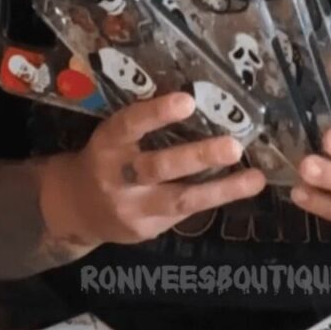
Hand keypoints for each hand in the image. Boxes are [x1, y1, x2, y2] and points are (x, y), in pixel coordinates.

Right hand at [39, 92, 265, 247]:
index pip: (129, 125)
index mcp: (108, 143)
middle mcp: (117, 176)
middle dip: (198, 156)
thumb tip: (202, 101)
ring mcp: (132, 207)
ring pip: (180, 198)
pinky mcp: (145, 229)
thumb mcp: (115, 138)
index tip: (188, 100)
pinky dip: (214, 198)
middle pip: (158, 167)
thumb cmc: (107, 159)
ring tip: (254, 179)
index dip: (156, 113)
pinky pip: (185, 212)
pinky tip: (241, 188)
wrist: (76, 207)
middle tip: (234, 146)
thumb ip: (145, 127)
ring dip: (221, 188)